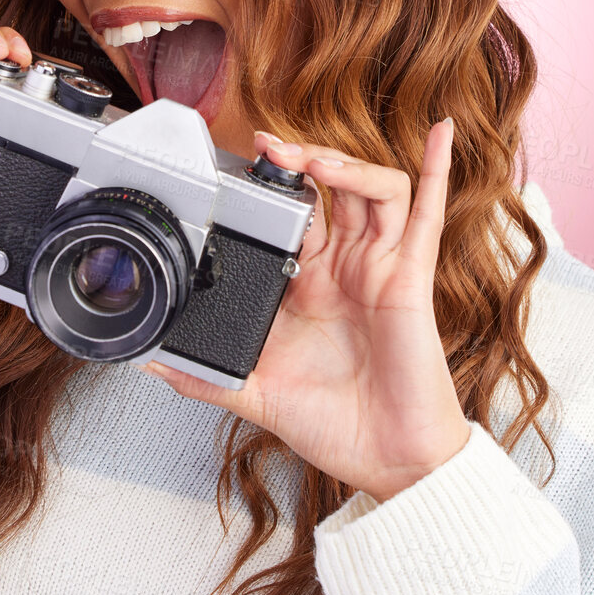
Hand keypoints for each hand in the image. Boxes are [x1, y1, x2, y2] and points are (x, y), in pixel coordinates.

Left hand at [139, 120, 468, 502]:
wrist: (386, 460)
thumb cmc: (335, 425)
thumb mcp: (255, 394)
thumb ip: (207, 377)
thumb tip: (155, 364)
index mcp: (306, 285)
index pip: (290, 216)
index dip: (271, 187)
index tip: (238, 168)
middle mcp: (344, 268)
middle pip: (329, 190)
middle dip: (299, 161)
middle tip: (267, 147)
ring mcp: (379, 267)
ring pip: (370, 190)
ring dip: (343, 165)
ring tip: (312, 160)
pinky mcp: (411, 277)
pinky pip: (427, 214)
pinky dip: (435, 169)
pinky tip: (438, 134)